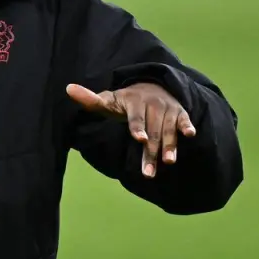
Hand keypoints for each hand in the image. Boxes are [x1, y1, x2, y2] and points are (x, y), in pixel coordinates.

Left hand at [67, 82, 195, 177]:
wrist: (150, 85)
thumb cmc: (125, 101)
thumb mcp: (108, 100)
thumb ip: (90, 99)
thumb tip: (68, 88)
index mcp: (134, 101)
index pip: (135, 118)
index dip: (137, 128)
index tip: (139, 139)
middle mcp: (153, 104)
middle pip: (152, 131)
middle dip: (151, 152)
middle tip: (148, 173)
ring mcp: (167, 108)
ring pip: (168, 130)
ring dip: (169, 146)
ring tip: (168, 162)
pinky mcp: (180, 112)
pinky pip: (184, 120)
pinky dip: (187, 126)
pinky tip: (191, 135)